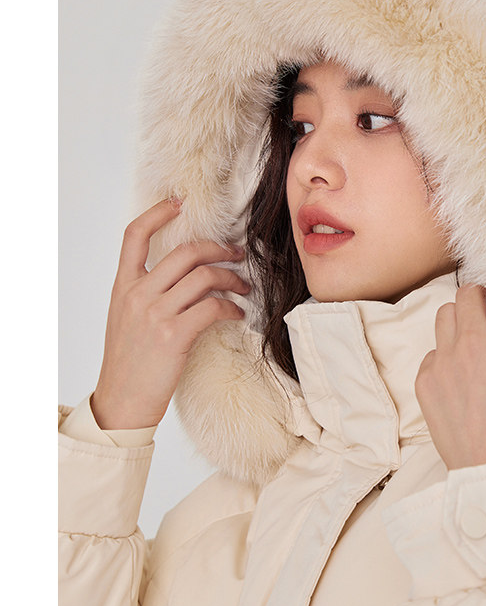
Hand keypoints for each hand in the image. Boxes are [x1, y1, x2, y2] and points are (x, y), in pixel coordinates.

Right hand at [91, 199, 248, 429]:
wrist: (121, 402)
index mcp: (123, 287)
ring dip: (232, 278)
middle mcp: (137, 294)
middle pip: (185, 252)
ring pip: (204, 277)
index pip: (134, 235)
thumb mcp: (126, 319)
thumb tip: (181, 277)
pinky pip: (213, 307)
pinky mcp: (174, 335)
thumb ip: (146, 294)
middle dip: (219, 249)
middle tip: (238, 254)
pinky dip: (232, 308)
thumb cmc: (129, 364)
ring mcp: (155, 313)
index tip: (180, 203)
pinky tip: (237, 314)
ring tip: (244, 288)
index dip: (158, 213)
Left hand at [415, 286, 485, 469]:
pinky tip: (459, 373)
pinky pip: (431, 353)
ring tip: (470, 333)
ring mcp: (445, 360)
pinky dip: (444, 356)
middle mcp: (473, 342)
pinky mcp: (426, 381)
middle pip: (468, 293)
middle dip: (481, 295)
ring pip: (444, 315)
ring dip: (458, 317)